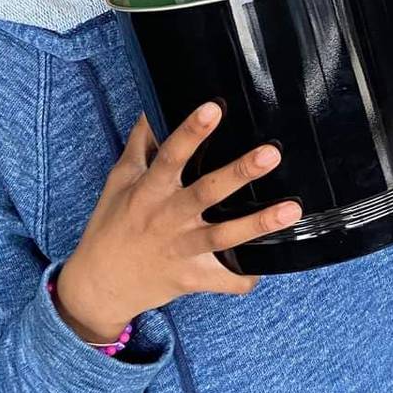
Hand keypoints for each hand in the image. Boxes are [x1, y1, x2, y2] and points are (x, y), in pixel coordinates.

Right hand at [55, 105, 300, 341]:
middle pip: (206, 193)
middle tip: (270, 154)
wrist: (100, 285)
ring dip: (258, 223)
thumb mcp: (119, 181)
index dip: (191, 132)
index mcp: (148, 192)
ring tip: (292, 209)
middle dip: (239, 172)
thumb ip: (139, 144)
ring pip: (223, 237)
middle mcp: (166, 220)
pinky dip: (247, 276)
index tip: (214, 108)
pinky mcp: (191, 279)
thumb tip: (152, 107)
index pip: (170, 157)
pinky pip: (225, 280)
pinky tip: (269, 264)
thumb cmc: (111, 226)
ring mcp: (180, 251)